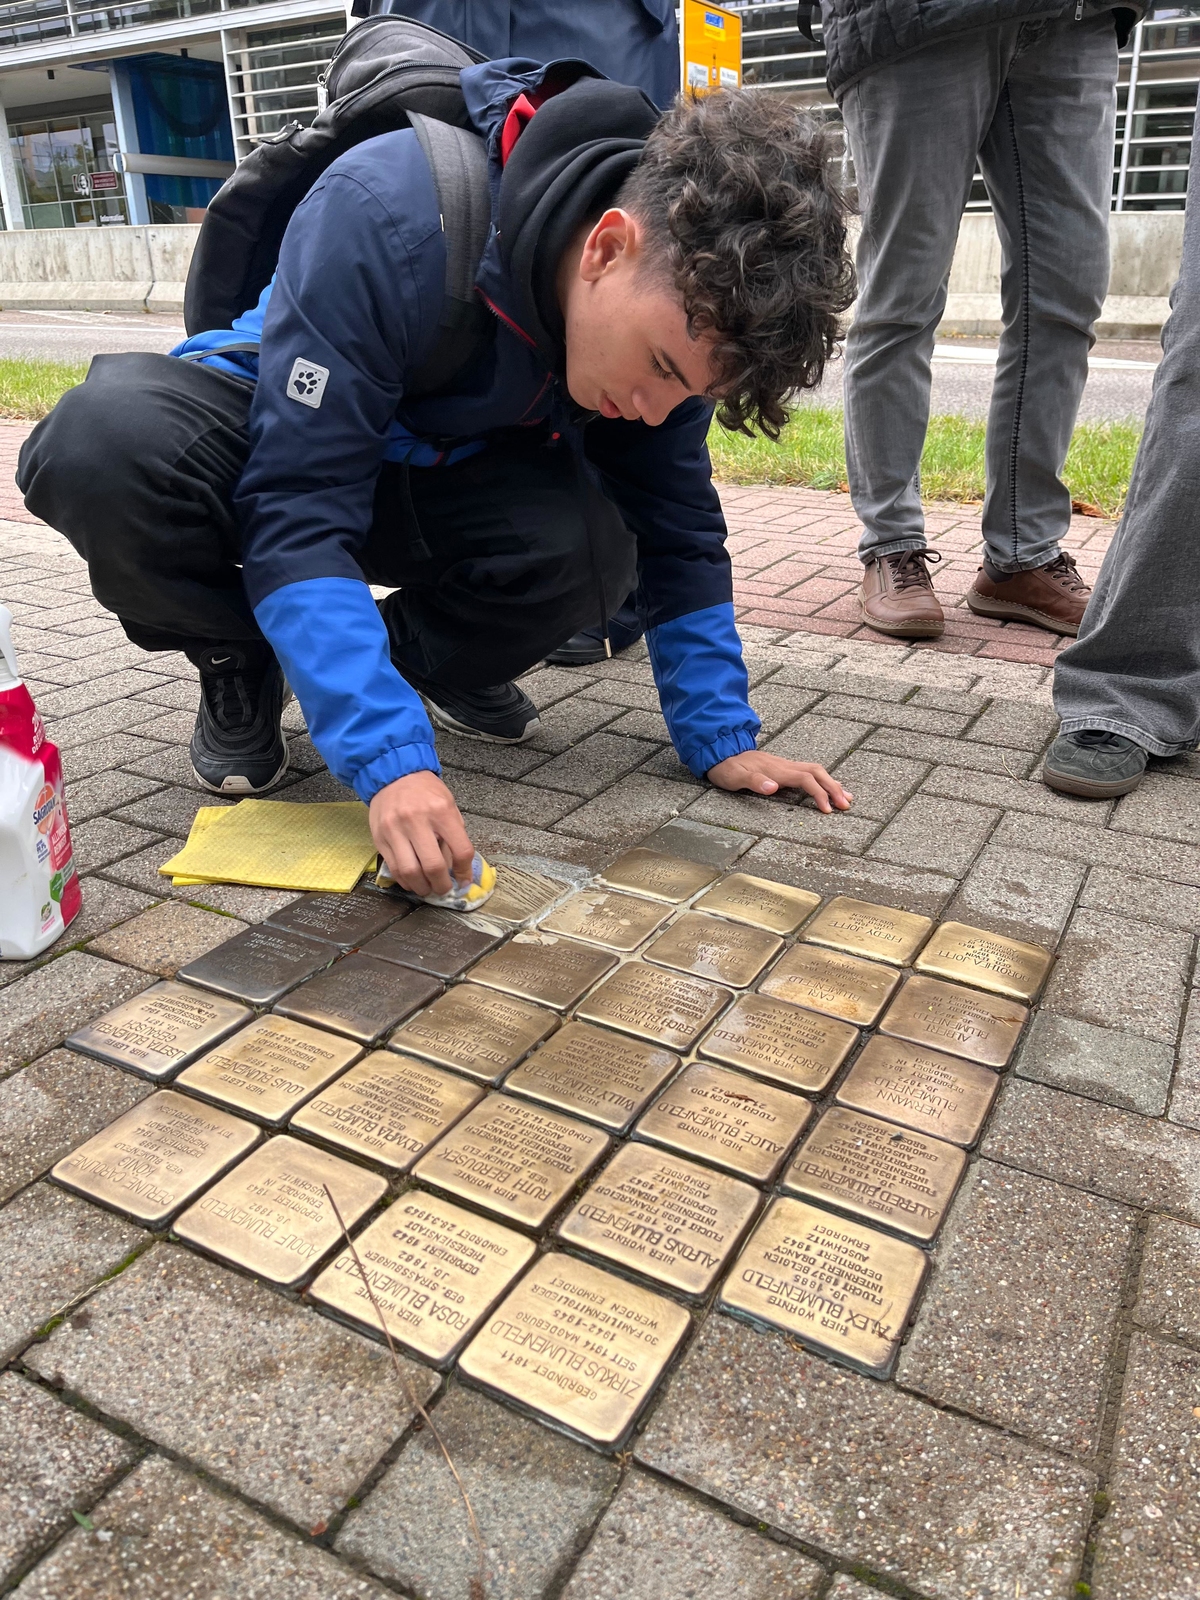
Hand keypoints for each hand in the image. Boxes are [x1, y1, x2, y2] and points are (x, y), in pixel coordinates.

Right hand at [368, 771, 475, 896]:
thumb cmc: (426, 791)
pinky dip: (405, 880)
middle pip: (433, 866)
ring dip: (421, 887)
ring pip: (410, 872)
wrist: (393, 774)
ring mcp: (395, 830)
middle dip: (441, 885)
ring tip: (427, 888)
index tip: (463, 881)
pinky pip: (393, 868)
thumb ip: (454, 835)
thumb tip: (457, 870)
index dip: (465, 872)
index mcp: (441, 811)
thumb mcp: (449, 805)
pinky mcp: (379, 838)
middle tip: (444, 889)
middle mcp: (417, 821)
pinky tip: (412, 880)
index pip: (460, 850)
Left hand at [707, 751, 852, 813]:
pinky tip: (828, 788)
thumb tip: (774, 787)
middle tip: (846, 805)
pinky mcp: (784, 768)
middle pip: (818, 772)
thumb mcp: (735, 777)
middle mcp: (785, 766)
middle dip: (834, 788)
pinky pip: (809, 772)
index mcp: (778, 770)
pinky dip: (823, 781)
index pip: (806, 779)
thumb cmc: (728, 768)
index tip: (827, 810)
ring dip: (832, 783)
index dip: (819, 793)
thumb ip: (754, 781)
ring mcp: (786, 766)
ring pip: (816, 771)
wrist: (721, 752)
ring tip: (846, 797)